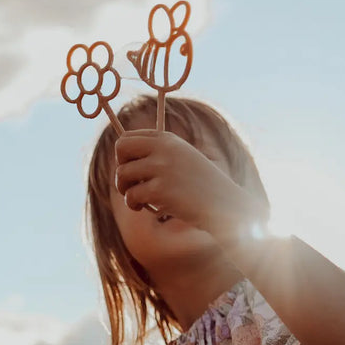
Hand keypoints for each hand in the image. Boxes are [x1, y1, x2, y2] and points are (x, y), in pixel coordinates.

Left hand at [113, 129, 265, 241]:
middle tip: (130, 182)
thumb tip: (121, 155)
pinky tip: (144, 208)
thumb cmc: (200, 187)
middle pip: (121, 147)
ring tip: (137, 199)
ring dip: (125, 190)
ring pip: (122, 174)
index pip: (128, 136)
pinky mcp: (160, 190)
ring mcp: (162, 168)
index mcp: (168, 139)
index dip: (124, 155)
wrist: (224, 206)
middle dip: (119, 167)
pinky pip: (131, 195)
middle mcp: (165, 148)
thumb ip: (157, 154)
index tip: (132, 168)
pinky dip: (133, 204)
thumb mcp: (182, 160)